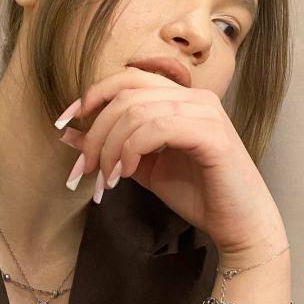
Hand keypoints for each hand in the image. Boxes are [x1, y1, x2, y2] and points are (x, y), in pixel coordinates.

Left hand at [56, 66, 282, 255]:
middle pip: (126, 93)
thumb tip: (68, 133)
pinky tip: (129, 174)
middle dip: (97, 130)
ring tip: (108, 178)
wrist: (239, 225)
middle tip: (86, 167)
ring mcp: (206, 113)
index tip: (64, 123)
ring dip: (112, 145)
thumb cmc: (197, 195)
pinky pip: (158, 128)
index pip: (127, 78)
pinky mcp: (213, 135)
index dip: (92, 95)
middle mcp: (195, 97)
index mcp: (180, 98)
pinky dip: (133, 150)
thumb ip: (112, 146)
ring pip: (138, 110)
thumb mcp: (142, 168)